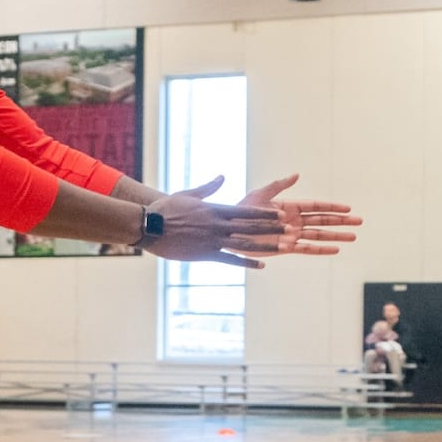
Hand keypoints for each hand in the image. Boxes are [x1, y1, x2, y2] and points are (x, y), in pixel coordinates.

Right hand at [144, 176, 287, 267]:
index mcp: (214, 209)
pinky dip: (247, 263)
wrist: (149, 226)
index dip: (265, 214)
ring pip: (245, 244)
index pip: (246, 212)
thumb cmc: (166, 208)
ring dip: (267, 246)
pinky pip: (230, 260)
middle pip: (251, 227)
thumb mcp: (189, 194)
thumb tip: (222, 176)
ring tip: (284, 248)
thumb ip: (208, 188)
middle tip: (291, 230)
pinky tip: (261, 265)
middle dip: (273, 229)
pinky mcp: (205, 255)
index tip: (281, 214)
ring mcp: (212, 241)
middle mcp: (217, 225)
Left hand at [234, 173, 361, 257]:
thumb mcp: (260, 194)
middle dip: (341, 221)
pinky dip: (321, 249)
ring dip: (336, 236)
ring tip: (353, 237)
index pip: (317, 206)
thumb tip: (297, 175)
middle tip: (360, 221)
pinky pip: (307, 249)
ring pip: (319, 235)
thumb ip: (279, 186)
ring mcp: (291, 235)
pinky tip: (335, 250)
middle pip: (323, 221)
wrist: (230, 231)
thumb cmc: (242, 211)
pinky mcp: (285, 248)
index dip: (333, 208)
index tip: (349, 208)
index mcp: (290, 206)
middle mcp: (294, 221)